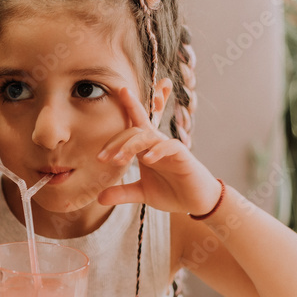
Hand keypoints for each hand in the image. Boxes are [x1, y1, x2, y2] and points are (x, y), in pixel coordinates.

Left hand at [98, 87, 220, 215]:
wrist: (196, 202)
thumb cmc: (171, 192)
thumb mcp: (142, 193)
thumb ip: (122, 193)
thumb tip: (100, 198)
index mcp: (145, 148)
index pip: (133, 125)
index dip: (127, 108)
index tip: (116, 94)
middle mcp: (156, 144)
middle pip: (135, 130)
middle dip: (116, 141)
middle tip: (101, 158)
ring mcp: (169, 148)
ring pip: (148, 136)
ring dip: (131, 146)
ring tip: (118, 160)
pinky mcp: (183, 156)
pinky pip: (170, 146)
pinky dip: (157, 150)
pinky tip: (147, 159)